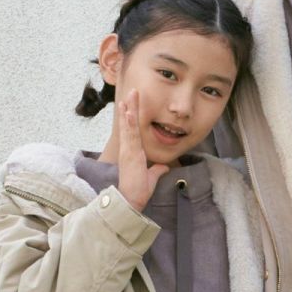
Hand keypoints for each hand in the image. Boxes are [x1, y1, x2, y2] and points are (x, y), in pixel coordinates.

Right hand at [116, 89, 170, 211]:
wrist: (131, 201)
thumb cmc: (138, 191)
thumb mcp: (151, 178)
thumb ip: (157, 170)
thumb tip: (163, 167)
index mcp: (133, 152)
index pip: (133, 130)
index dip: (131, 116)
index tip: (131, 104)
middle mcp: (128, 148)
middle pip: (129, 123)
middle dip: (130, 106)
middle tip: (132, 90)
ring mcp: (128, 150)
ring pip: (128, 126)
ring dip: (129, 109)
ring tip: (130, 95)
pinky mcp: (129, 154)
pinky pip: (130, 136)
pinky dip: (128, 123)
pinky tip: (128, 112)